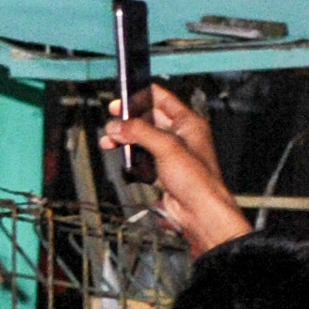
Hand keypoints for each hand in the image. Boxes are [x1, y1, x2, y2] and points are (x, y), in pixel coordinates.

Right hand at [101, 83, 249, 249]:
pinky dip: (130, 157)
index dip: (140, 96)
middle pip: (147, 118)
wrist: (200, 212)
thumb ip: (139, 131)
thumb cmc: (196, 179)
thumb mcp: (166, 146)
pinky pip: (141, 159)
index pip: (161, 98)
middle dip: (127, 120)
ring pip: (142, 139)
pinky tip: (120, 158)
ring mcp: (170, 154)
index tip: (120, 99)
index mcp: (187, 123)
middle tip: (111, 121)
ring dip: (125, 139)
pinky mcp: (161, 171)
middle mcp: (179, 135)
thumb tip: (117, 125)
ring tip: (108, 141)